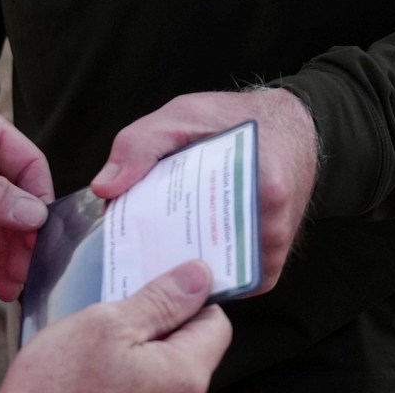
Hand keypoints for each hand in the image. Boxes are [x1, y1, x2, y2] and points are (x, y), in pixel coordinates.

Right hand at [0, 260, 232, 392]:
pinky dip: (124, 364)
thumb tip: (198, 277)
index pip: (215, 322)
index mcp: (184, 373)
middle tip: (118, 303)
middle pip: (189, 342)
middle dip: (156, 318)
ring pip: (162, 361)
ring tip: (96, 335)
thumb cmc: (58, 388)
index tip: (161, 282)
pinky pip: (144, 380)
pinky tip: (92, 359)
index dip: (188, 297)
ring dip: (135, 341)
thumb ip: (159, 301)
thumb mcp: (105, 325)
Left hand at [93, 89, 316, 294]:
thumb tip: (105, 188)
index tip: (128, 239)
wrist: (289, 124)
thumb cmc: (236, 117)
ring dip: (186, 267)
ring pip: (221, 275)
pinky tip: (178, 254)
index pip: (204, 228)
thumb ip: (141, 146)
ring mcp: (276, 247)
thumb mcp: (182, 115)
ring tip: (151, 252)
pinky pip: (233, 279)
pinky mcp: (272, 258)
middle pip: (209, 259)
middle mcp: (275, 225)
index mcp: (262, 187)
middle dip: (168, 258)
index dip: (158, 239)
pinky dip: (206, 271)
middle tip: (134, 251)